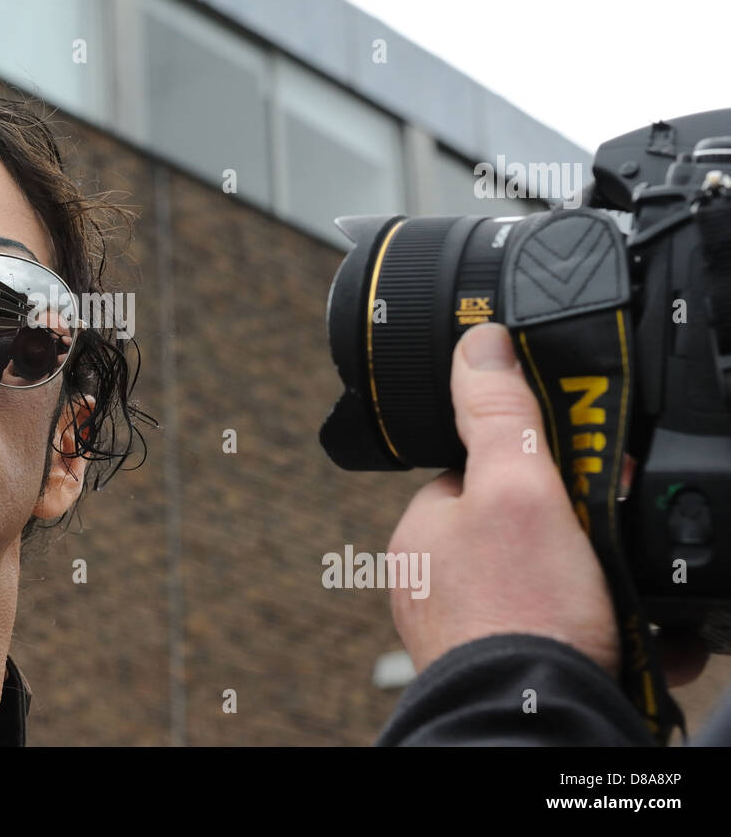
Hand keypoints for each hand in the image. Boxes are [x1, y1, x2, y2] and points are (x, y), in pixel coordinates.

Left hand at [387, 322, 619, 677]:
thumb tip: (479, 342)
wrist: (541, 727)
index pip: (482, 471)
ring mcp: (475, 629)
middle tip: (618, 542)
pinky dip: (614, 631)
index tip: (586, 475)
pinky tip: (642, 636)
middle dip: (584, 531)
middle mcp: (441, 581)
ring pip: (558, 582)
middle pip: (528, 526)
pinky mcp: (516, 668)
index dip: (541, 466)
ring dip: (606, 582)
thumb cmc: (520, 617)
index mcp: (427, 531)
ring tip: (633, 596)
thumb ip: (500, 417)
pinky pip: (573, 632)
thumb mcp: (517, 491)